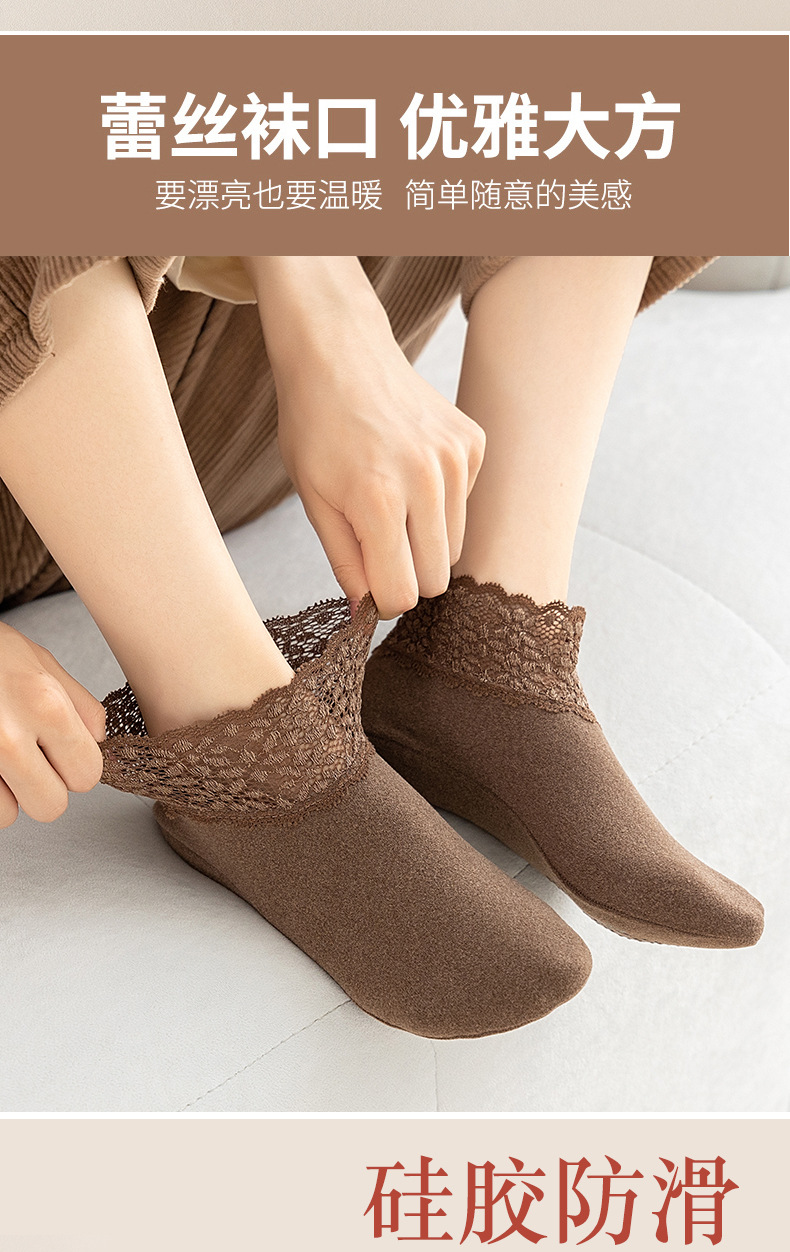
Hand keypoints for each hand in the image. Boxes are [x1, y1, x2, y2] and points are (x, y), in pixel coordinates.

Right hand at [0, 622, 105, 825]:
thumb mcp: (42, 662)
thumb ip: (79, 705)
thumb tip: (97, 742)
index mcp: (45, 707)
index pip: (87, 774)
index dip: (77, 764)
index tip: (63, 752)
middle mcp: (8, 738)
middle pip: (51, 806)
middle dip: (45, 786)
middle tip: (31, 758)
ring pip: (9, 815)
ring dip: (8, 793)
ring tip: (0, 754)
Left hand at [252, 267, 483, 618]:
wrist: (339, 353)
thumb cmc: (315, 427)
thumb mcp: (313, 500)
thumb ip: (344, 562)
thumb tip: (367, 612)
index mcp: (379, 501)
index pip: (401, 594)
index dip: (381, 597)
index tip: (366, 579)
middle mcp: (427, 480)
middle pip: (435, 579)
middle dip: (406, 572)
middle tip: (376, 543)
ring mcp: (456, 459)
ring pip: (454, 547)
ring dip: (424, 539)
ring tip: (391, 501)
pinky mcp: (473, 443)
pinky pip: (464, 505)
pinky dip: (440, 502)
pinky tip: (409, 468)